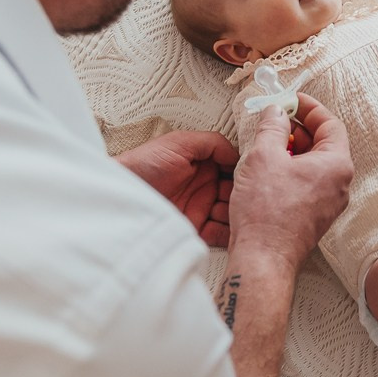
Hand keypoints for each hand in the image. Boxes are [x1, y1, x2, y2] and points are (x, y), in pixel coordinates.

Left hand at [115, 130, 237, 246]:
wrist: (122, 195)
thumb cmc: (144, 164)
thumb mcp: (179, 142)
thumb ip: (211, 143)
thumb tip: (238, 152)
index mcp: (205, 164)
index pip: (235, 168)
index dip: (246, 173)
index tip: (255, 177)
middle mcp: (206, 186)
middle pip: (237, 192)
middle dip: (244, 196)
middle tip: (249, 198)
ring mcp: (202, 207)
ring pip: (232, 213)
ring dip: (238, 215)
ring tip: (240, 214)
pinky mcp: (195, 228)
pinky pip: (219, 233)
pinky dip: (229, 233)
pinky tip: (234, 230)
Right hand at [227, 93, 352, 270]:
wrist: (263, 258)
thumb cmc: (266, 213)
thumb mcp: (263, 156)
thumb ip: (272, 127)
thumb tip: (275, 112)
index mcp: (337, 165)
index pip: (330, 123)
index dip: (308, 107)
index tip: (290, 100)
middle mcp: (340, 185)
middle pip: (324, 143)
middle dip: (298, 128)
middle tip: (274, 120)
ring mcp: (329, 203)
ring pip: (314, 165)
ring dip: (292, 150)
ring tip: (266, 145)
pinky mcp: (315, 217)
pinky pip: (308, 184)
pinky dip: (292, 170)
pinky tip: (268, 171)